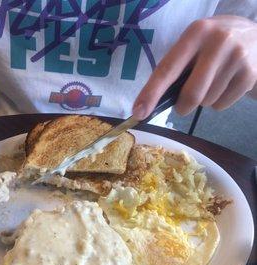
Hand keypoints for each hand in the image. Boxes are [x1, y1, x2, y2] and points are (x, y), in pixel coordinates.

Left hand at [133, 15, 256, 118]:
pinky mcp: (249, 75)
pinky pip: (222, 106)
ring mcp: (237, 58)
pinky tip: (226, 85)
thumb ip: (178, 67)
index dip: (151, 93)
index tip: (138, 112)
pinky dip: (219, 103)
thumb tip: (152, 102)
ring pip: (207, 102)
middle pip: (191, 94)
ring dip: (205, 101)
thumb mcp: (197, 44)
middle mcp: (217, 41)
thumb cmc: (216, 46)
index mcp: (196, 32)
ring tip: (214, 82)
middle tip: (184, 104)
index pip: (167, 68)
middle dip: (183, 106)